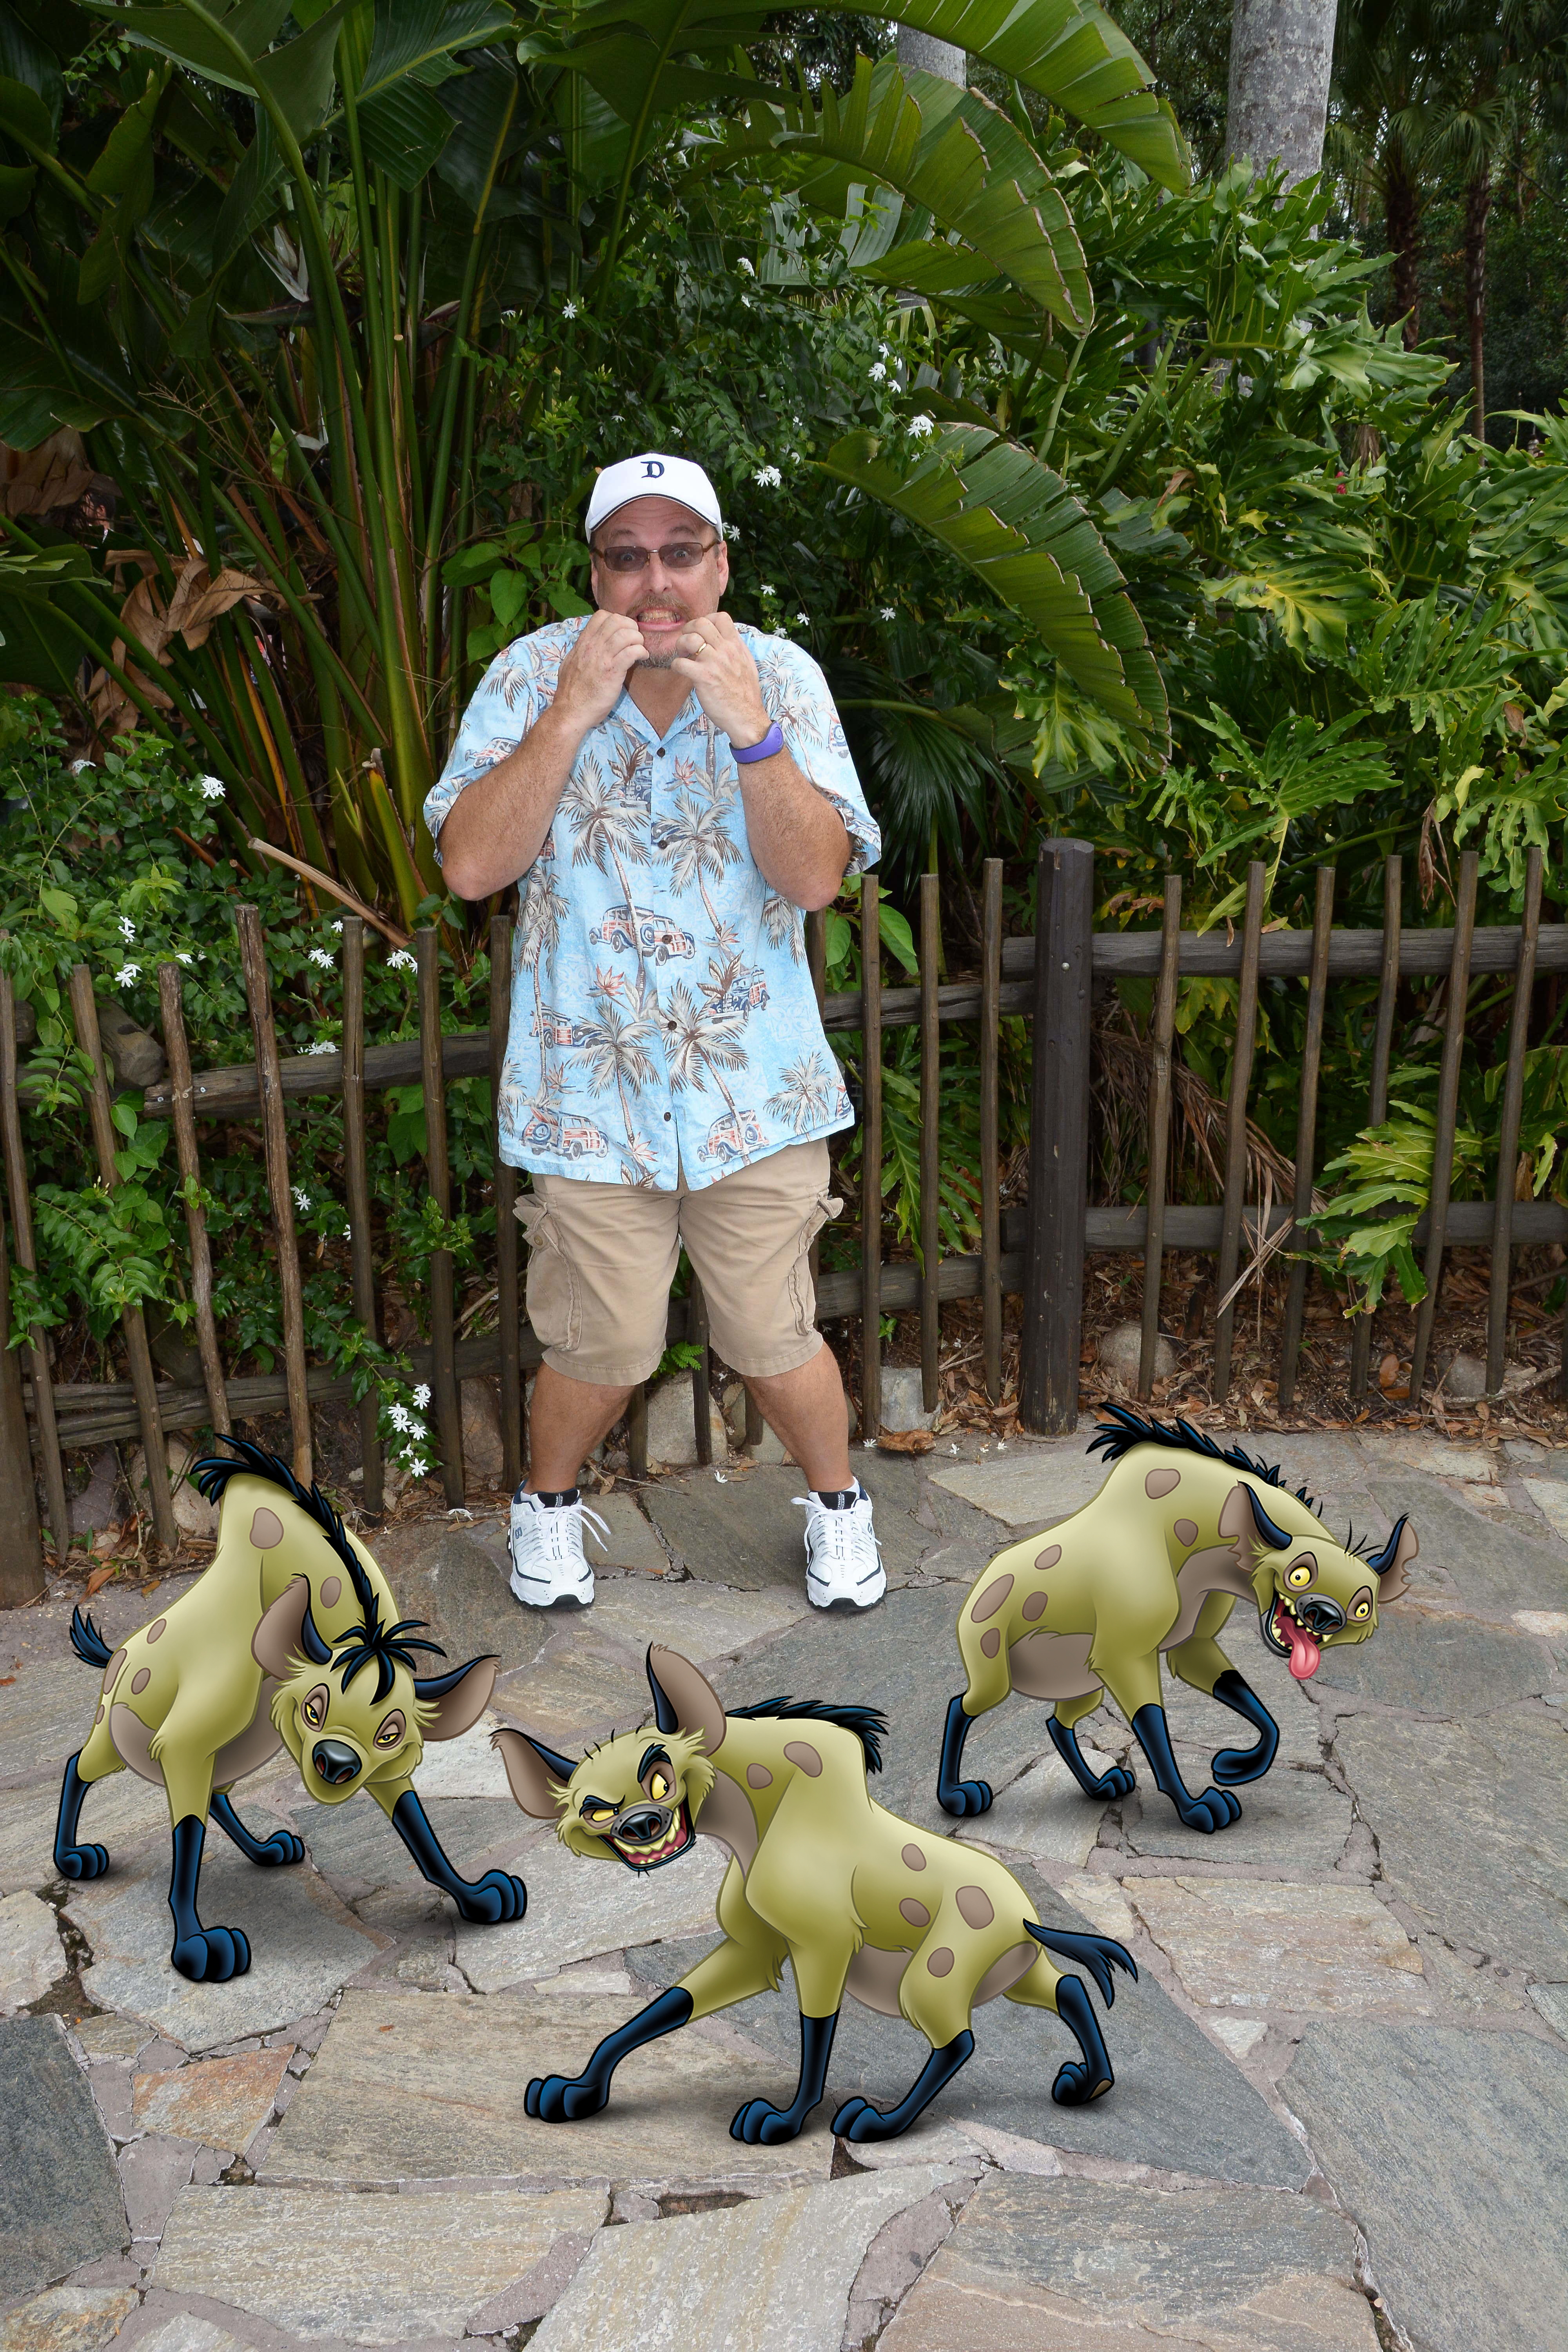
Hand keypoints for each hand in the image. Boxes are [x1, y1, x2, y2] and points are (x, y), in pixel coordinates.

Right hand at [552, 609, 646, 733]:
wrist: (571, 711)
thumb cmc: (572, 692)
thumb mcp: (571, 663)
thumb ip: (582, 651)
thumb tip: (589, 644)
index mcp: (583, 643)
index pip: (601, 616)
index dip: (617, 619)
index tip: (622, 631)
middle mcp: (593, 646)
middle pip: (616, 620)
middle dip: (630, 627)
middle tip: (634, 640)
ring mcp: (602, 658)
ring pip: (626, 634)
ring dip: (638, 639)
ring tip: (640, 649)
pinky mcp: (612, 672)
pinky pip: (632, 652)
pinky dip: (641, 652)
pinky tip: (642, 658)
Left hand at [669, 613, 770, 748]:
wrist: (747, 718)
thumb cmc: (745, 695)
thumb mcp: (747, 665)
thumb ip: (736, 649)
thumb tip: (727, 639)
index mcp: (736, 646)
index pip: (721, 617)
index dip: (706, 619)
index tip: (701, 632)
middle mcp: (726, 651)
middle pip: (701, 623)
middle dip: (688, 630)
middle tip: (686, 643)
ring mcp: (715, 663)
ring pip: (689, 639)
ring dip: (680, 646)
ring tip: (683, 656)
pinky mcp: (704, 678)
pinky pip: (681, 663)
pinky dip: (676, 666)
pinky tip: (681, 672)